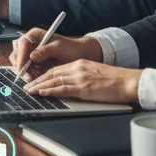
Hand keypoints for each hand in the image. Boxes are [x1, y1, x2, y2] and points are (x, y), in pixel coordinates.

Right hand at [9, 28, 102, 76]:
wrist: (80, 55)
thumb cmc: (71, 48)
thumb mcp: (59, 47)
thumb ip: (45, 50)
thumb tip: (32, 56)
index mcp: (35, 34)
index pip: (22, 44)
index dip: (20, 56)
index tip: (22, 68)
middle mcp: (30, 42)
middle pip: (17, 52)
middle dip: (20, 65)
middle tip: (27, 77)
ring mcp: (31, 52)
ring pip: (19, 62)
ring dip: (24, 72)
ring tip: (32, 79)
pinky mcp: (33, 62)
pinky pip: (26, 69)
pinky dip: (29, 74)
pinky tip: (35, 78)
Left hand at [23, 60, 141, 103]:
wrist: (128, 81)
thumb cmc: (115, 80)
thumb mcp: (94, 73)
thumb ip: (81, 76)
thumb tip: (70, 84)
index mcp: (80, 64)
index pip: (56, 69)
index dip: (44, 75)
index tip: (35, 80)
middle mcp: (77, 68)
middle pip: (52, 73)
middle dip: (37, 80)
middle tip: (26, 85)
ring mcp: (80, 77)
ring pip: (54, 80)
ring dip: (39, 85)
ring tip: (29, 90)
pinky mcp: (84, 87)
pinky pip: (63, 88)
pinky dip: (50, 90)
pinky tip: (42, 92)